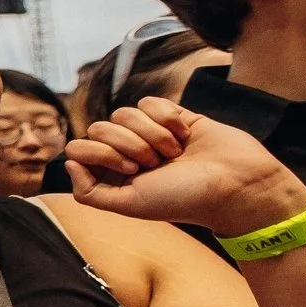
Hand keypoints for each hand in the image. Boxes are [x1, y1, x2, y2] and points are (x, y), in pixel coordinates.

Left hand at [67, 98, 305, 238]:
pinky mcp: (171, 115)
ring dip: (151, 133)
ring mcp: (148, 133)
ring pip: (123, 112)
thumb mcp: (130, 205)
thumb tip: (70, 164)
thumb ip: (90, 193)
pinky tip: (184, 134)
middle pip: (99, 127)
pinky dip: (166, 117)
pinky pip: (149, 102)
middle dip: (128, 143)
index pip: (79, 148)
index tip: (132, 169)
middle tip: (156, 162)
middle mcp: (128, 153)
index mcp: (114, 175)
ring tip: (174, 152)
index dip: (101, 153)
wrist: (236, 182)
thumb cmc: (185, 198)